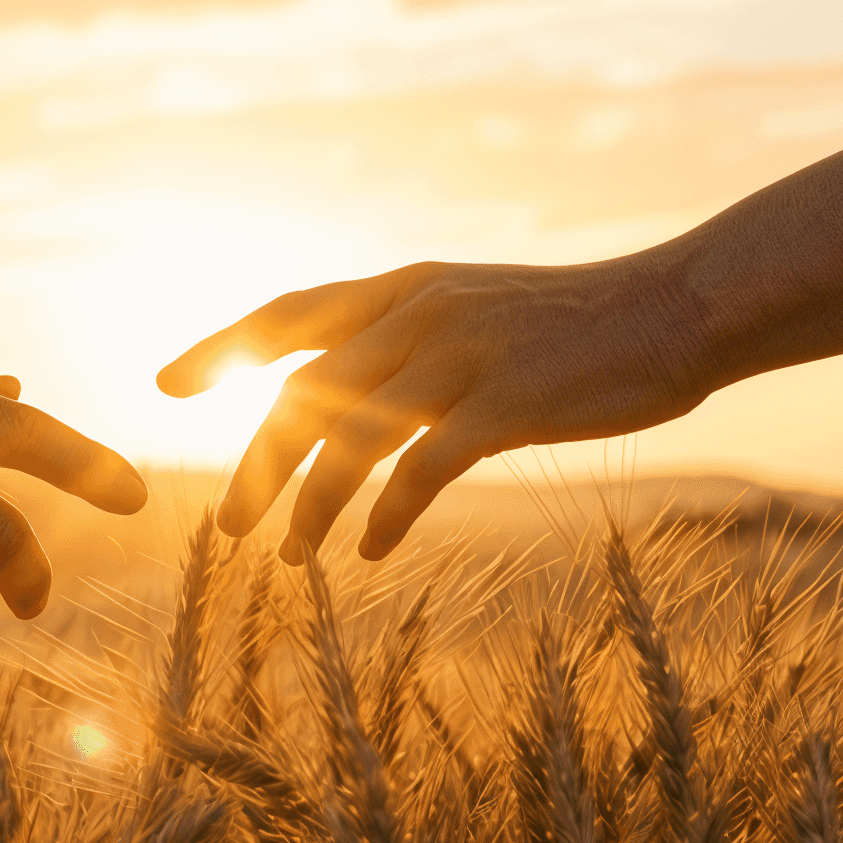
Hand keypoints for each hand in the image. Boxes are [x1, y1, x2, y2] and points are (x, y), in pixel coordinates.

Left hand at [157, 255, 708, 563]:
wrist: (673, 309)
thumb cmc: (575, 322)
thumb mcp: (476, 308)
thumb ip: (410, 337)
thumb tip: (347, 385)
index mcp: (405, 287)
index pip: (290, 314)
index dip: (223, 348)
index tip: (168, 386)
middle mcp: (419, 313)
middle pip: (305, 392)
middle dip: (255, 462)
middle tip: (225, 524)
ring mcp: (462, 356)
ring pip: (351, 437)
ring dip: (309, 503)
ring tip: (288, 556)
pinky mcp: (506, 404)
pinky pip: (423, 470)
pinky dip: (387, 516)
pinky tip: (372, 553)